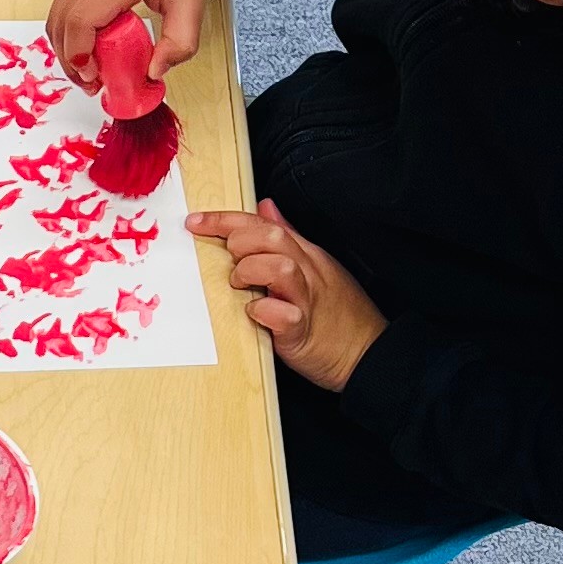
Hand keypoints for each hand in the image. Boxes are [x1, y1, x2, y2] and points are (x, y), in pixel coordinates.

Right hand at [47, 0, 223, 88]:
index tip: (97, 77)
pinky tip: (90, 44)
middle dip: (71, 61)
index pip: (80, 22)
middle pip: (60, 25)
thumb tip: (154, 72)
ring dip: (67, 48)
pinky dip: (69, 31)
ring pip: (55, 18)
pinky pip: (62, 7)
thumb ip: (179, 39)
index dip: (81, 56)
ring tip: (91, 69)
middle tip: (94, 83)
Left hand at [190, 198, 386, 388]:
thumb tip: (264, 209)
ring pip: (281, 268)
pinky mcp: (303, 332)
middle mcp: (307, 272)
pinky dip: (265, 312)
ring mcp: (306, 301)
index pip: (264, 224)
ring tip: (241, 286)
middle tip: (231, 261)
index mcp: (305, 256)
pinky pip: (284, 315)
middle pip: (273, 237)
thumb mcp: (313, 266)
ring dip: (251, 271)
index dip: (225, 220)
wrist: (367, 354)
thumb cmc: (336, 315)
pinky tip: (256, 314)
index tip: (195, 221)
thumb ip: (287, 237)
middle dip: (241, 242)